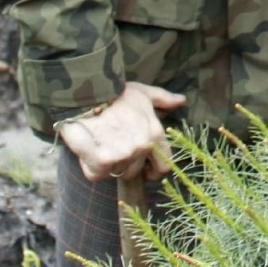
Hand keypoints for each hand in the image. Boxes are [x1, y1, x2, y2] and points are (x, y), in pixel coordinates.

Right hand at [56, 82, 186, 182]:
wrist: (86, 94)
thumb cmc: (115, 93)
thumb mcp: (143, 92)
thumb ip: (163, 99)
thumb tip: (181, 101)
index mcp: (155, 133)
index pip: (164, 166)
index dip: (154, 170)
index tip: (145, 169)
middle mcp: (142, 147)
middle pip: (135, 171)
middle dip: (125, 164)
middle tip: (113, 148)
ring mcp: (123, 155)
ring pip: (116, 172)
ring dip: (108, 165)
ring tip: (100, 145)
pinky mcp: (102, 162)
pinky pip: (97, 174)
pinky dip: (90, 166)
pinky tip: (88, 151)